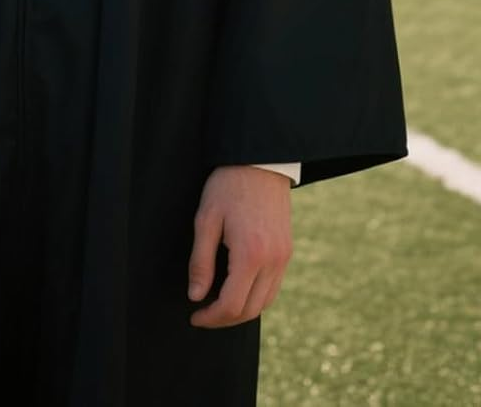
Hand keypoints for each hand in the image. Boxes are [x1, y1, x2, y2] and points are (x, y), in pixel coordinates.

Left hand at [187, 165, 292, 327]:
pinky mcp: (287, 251)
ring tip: (218, 306)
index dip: (211, 317)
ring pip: (264, 303)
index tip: (194, 316)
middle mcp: (272, 261)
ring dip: (241, 311)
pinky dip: (256, 297)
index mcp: (250, 254)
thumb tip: (196, 296)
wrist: (259, 161)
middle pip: (250, 310)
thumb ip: (200, 261)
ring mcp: (283, 257)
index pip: (231, 305)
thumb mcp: (206, 219)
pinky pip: (273, 288)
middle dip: (224, 319)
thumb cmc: (228, 186)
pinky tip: (238, 290)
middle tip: (203, 314)